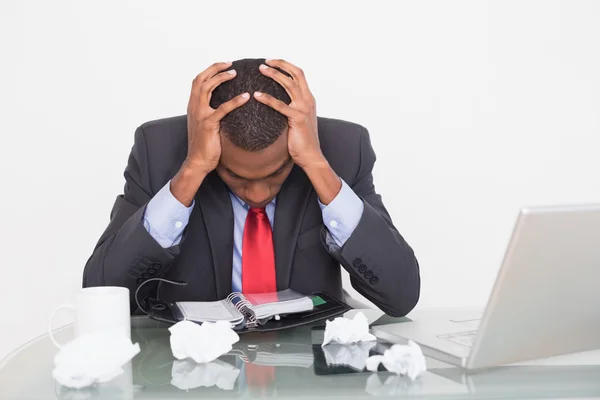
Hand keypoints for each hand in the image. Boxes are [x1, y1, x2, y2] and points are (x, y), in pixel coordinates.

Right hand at [171, 62, 248, 206]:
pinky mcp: (208, 124)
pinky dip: (235, 101)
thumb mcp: (205, 124)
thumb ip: (211, 112)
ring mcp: (200, 115)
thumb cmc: (204, 144)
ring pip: (207, 88)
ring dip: (221, 78)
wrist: (198, 162)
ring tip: (235, 74)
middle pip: (201, 79)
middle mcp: (194, 107)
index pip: (198, 80)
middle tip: (231, 64)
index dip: (210, 70)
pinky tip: (246, 97)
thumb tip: (225, 105)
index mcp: (193, 105)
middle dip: (215, 68)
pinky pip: (222, 109)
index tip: (224, 65)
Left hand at [255, 59, 322, 168]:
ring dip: (274, 75)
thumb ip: (291, 108)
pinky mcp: (297, 118)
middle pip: (295, 74)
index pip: (299, 74)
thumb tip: (277, 103)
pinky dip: (268, 98)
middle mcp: (308, 100)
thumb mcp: (298, 119)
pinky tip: (256, 95)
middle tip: (264, 62)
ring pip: (288, 84)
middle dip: (280, 65)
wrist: (311, 155)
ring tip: (260, 70)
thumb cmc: (302, 140)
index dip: (286, 66)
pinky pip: (280, 105)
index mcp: (308, 99)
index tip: (272, 62)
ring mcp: (303, 108)